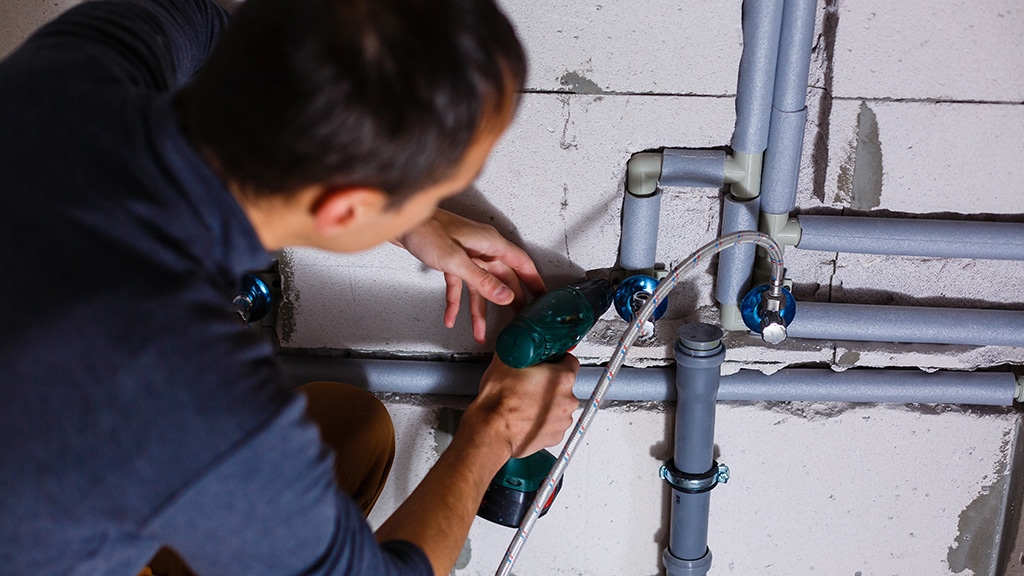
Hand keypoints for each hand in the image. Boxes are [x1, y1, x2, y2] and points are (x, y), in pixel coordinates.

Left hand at [394, 209, 545, 343]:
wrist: (401, 224)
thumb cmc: (427, 231)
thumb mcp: (456, 261)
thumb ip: (482, 280)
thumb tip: (507, 297)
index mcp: (490, 244)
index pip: (521, 263)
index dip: (534, 281)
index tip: (543, 298)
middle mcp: (482, 250)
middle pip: (503, 279)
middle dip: (510, 302)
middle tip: (519, 322)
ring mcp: (467, 256)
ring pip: (479, 288)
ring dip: (479, 311)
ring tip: (481, 334)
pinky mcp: (451, 262)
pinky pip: (459, 286)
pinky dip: (456, 303)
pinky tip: (451, 319)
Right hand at [469, 354, 579, 457]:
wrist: (490, 430)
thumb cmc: (498, 401)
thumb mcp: (506, 360)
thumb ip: (522, 349)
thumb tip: (521, 343)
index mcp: (562, 378)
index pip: (570, 361)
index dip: (557, 360)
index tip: (548, 363)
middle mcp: (568, 400)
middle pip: (564, 385)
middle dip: (550, 384)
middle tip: (530, 384)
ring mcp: (562, 420)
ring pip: (559, 405)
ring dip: (547, 403)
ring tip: (526, 403)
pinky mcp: (555, 437)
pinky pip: (553, 423)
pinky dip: (543, 420)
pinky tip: (528, 417)